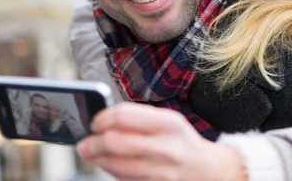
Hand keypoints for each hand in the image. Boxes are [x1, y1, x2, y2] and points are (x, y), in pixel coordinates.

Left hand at [76, 102, 246, 180]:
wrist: (207, 171)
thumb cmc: (181, 142)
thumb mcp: (167, 121)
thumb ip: (137, 119)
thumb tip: (101, 121)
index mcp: (169, 123)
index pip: (124, 116)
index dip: (102, 118)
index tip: (95, 122)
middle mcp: (166, 147)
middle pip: (114, 143)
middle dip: (92, 143)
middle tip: (84, 142)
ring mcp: (162, 172)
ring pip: (115, 165)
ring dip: (97, 159)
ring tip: (91, 153)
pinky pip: (123, 180)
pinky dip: (111, 172)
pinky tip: (109, 165)